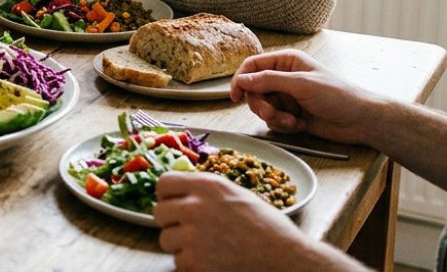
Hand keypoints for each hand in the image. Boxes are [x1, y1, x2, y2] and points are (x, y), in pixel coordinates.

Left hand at [154, 173, 331, 270]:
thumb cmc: (270, 230)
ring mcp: (193, 236)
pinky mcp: (194, 262)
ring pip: (166, 240)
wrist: (287, 260)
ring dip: (181, 246)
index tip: (172, 203)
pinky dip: (191, 266)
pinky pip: (178, 263)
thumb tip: (183, 193)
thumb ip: (208, 192)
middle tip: (189, 230)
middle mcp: (196, 207)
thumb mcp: (238, 196)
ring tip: (207, 249)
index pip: (164, 183)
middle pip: (159, 212)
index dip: (166, 195)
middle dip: (171, 223)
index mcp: (208, 186)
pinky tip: (212, 263)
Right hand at [230, 50, 376, 144]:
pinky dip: (284, 125)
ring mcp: (288, 98)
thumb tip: (242, 79)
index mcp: (287, 62)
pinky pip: (274, 121)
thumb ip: (268, 81)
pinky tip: (300, 125)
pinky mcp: (291, 115)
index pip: (253, 66)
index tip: (234, 96)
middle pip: (254, 90)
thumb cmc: (338, 95)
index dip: (241, 79)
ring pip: (263, 108)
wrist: (360, 121)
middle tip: (273, 113)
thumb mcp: (301, 84)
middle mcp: (284, 78)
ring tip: (292, 121)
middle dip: (262, 105)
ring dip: (274, 117)